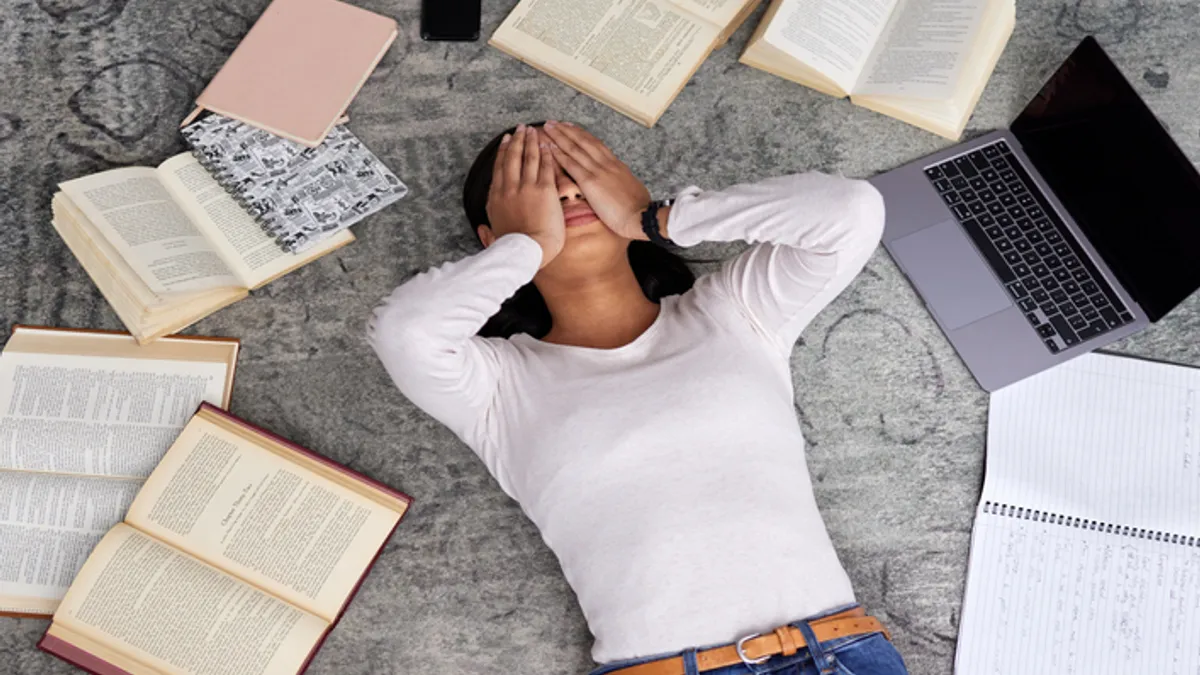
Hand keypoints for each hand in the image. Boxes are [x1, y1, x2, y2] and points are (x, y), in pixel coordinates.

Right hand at [486, 126, 565, 268]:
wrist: (527, 251)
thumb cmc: (512, 249)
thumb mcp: (493, 238)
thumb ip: (488, 231)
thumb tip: (482, 230)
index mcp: (496, 198)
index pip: (499, 169)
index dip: (502, 152)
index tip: (504, 141)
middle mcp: (509, 188)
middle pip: (512, 158)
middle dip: (516, 141)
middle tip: (520, 129)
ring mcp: (527, 187)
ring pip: (528, 158)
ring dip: (531, 141)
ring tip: (533, 131)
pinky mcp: (545, 190)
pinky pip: (545, 166)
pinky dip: (546, 154)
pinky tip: (548, 145)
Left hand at [543, 121, 649, 239]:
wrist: (641, 217)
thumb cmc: (639, 210)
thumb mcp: (632, 189)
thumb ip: (622, 183)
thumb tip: (620, 183)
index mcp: (616, 165)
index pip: (596, 144)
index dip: (582, 134)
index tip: (571, 127)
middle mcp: (607, 163)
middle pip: (583, 141)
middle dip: (567, 130)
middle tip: (554, 122)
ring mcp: (598, 171)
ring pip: (575, 148)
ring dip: (559, 136)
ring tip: (548, 127)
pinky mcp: (590, 182)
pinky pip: (572, 164)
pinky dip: (559, 154)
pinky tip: (550, 147)